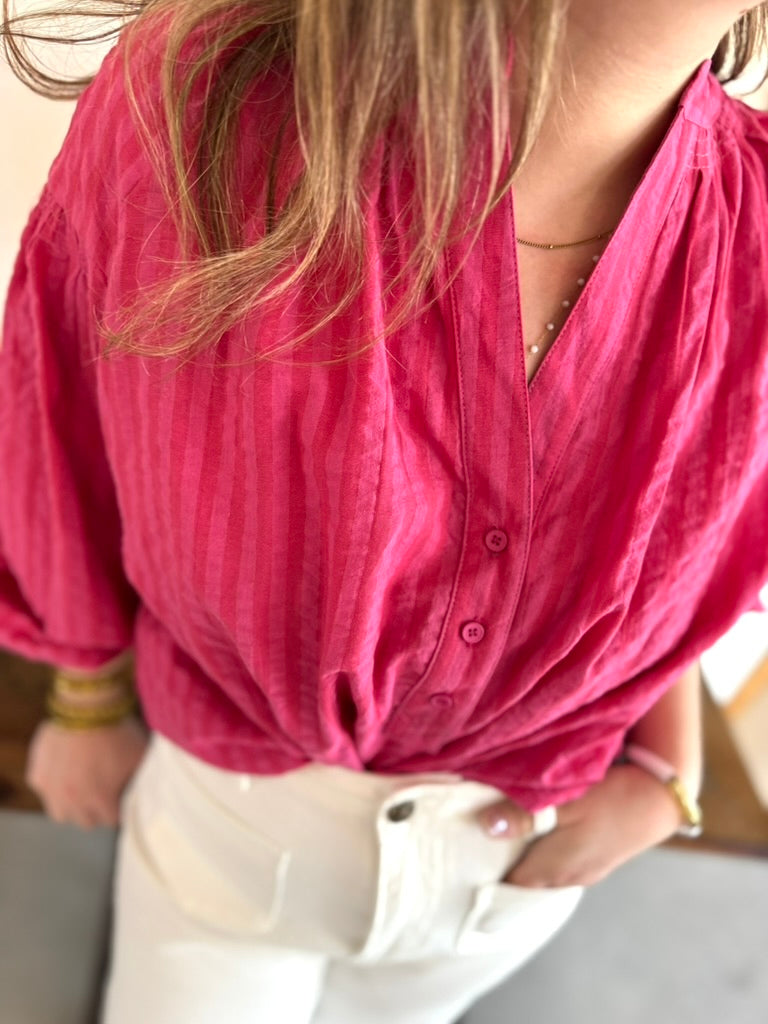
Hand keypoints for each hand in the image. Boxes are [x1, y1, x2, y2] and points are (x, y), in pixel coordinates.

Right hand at [25, 716, 148, 829]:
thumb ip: (140, 781)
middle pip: (85, 821)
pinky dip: (53, 786)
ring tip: (81, 789)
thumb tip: (145, 793)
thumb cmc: (118, 731)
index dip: (119, 809)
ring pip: (61, 813)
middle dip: (96, 811)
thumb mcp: (140, 757)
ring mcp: (52, 790)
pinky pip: (44, 791)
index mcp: (101, 800)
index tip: (121, 798)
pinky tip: (64, 772)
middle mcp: (73, 801)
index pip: (111, 820)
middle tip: (102, 793)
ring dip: (71, 806)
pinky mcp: (37, 775)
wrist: (87, 706)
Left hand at [476, 764, 682, 887]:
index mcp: (555, 868)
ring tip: (502, 845)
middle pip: (527, 884)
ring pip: (545, 875)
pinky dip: (545, 856)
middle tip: (476, 854)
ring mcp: (586, 870)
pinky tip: (538, 838)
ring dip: (526, 863)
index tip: (464, 865)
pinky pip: (561, 865)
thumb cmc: (609, 796)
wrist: (659, 797)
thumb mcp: (565, 800)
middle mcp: (569, 877)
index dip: (488, 879)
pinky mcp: (598, 858)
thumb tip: (486, 827)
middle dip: (503, 872)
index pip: (512, 888)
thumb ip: (524, 816)